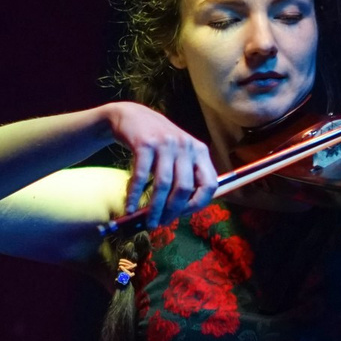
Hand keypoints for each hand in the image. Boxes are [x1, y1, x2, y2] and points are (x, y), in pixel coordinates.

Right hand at [103, 101, 217, 226]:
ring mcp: (166, 143)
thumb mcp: (180, 153)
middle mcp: (186, 146)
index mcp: (200, 151)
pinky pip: (141, 176)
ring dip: (155, 208)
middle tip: (161, 224)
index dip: (198, 204)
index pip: (210, 184)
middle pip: (185, 188)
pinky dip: (135, 194)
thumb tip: (183, 211)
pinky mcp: (145, 143)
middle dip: (173, 211)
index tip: (183, 214)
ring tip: (148, 221)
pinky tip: (130, 207)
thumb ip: (187, 176)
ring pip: (164, 185)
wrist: (131, 117)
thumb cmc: (158, 143)